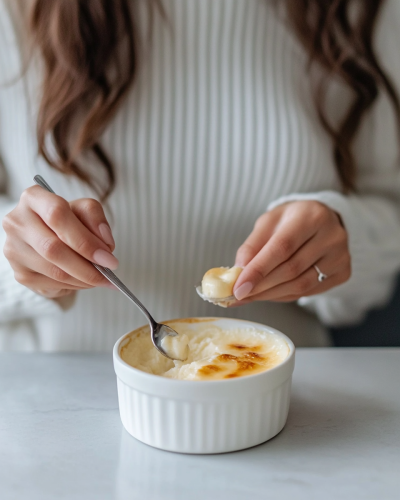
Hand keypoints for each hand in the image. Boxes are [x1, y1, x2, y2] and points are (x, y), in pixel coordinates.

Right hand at [2, 186, 117, 298]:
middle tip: (109, 273)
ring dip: (85, 279)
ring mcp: (15, 249)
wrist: (50, 241)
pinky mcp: (20, 273)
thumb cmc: (68, 221)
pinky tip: (87, 281)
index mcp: (34, 198)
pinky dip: (76, 285)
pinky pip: (53, 284)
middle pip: (53, 248)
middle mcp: (17, 222)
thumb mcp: (84, 210)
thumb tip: (105, 243)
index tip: (108, 257)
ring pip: (55, 271)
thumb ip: (95, 218)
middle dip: (87, 266)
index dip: (84, 239)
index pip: (57, 214)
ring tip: (103, 278)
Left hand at [232, 201, 350, 303]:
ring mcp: (341, 256)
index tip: (238, 287)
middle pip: (291, 269)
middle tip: (238, 295)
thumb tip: (239, 271)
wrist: (322, 220)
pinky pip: (309, 292)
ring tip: (250, 296)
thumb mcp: (268, 223)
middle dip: (260, 286)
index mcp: (311, 216)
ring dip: (270, 294)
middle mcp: (332, 236)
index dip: (258, 270)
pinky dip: (284, 295)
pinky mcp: (343, 272)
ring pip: (301, 285)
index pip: (282, 248)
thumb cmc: (291, 221)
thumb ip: (252, 245)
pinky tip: (270, 293)